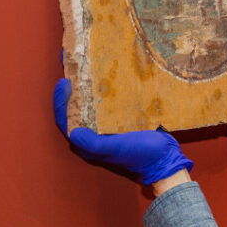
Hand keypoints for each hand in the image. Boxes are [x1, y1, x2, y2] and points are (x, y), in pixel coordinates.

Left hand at [52, 78, 192, 185]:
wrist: (165, 158)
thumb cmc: (139, 155)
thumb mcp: (115, 149)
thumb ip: (93, 144)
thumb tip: (73, 132)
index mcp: (88, 144)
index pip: (65, 121)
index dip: (60, 102)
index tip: (65, 82)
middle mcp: (94, 134)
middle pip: (75, 110)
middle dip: (72, 91)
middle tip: (74, 69)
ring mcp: (107, 127)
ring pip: (90, 105)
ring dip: (87, 88)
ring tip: (87, 69)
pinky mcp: (120, 121)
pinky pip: (107, 104)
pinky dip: (104, 91)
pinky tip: (109, 77)